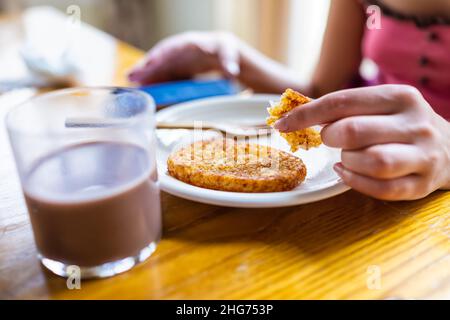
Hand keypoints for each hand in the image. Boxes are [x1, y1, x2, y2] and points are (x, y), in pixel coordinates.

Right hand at [128, 31, 239, 84]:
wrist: (222, 52)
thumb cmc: (224, 49)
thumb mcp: (228, 52)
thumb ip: (229, 62)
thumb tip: (231, 72)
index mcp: (189, 43)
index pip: (171, 48)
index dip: (160, 56)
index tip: (150, 64)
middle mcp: (179, 50)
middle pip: (159, 58)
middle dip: (145, 67)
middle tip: (130, 76)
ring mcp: (175, 60)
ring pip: (157, 67)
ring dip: (144, 75)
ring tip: (131, 84)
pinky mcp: (175, 69)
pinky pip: (162, 75)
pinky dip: (153, 81)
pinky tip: (144, 89)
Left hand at [275, 85, 449, 199]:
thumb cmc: (400, 125)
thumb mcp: (380, 106)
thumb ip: (344, 108)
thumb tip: (293, 116)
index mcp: (399, 96)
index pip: (341, 102)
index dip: (305, 115)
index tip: (281, 124)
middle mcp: (415, 124)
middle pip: (354, 131)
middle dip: (330, 138)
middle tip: (328, 140)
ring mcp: (422, 156)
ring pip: (373, 161)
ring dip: (348, 161)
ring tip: (346, 157)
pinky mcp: (422, 185)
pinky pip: (382, 189)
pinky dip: (356, 182)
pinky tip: (348, 173)